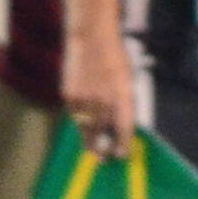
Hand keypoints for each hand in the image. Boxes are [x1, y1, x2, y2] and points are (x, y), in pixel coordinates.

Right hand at [63, 28, 134, 160]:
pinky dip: (80, 121)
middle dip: (103, 149)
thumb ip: (125, 104)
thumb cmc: (115, 59)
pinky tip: (84, 123)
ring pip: (86, 129)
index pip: (124, 129)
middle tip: (104, 159)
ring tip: (94, 151)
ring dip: (90, 141)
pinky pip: (75, 115)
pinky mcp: (69, 96)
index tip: (121, 156)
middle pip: (102, 134)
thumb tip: (121, 127)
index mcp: (123, 96)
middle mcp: (103, 100)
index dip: (122, 145)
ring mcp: (84, 99)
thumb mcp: (127, 81)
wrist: (92, 38)